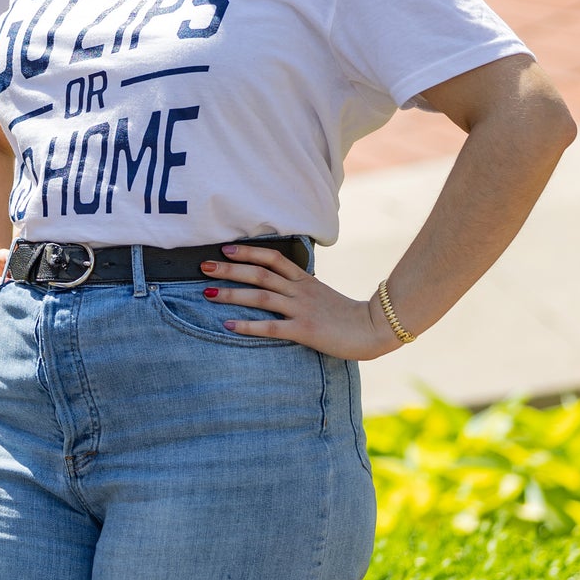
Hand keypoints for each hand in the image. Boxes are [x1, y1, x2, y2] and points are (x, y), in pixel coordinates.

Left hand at [200, 243, 401, 360]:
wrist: (376, 329)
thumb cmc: (347, 314)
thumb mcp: (322, 293)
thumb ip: (300, 287)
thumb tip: (277, 282)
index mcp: (305, 280)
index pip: (273, 259)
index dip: (248, 251)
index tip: (225, 248)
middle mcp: (300, 291)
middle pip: (259, 274)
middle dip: (229, 269)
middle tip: (202, 265)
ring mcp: (301, 309)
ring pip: (261, 297)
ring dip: (232, 294)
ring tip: (207, 292)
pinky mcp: (304, 330)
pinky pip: (271, 327)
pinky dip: (248, 325)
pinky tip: (228, 325)